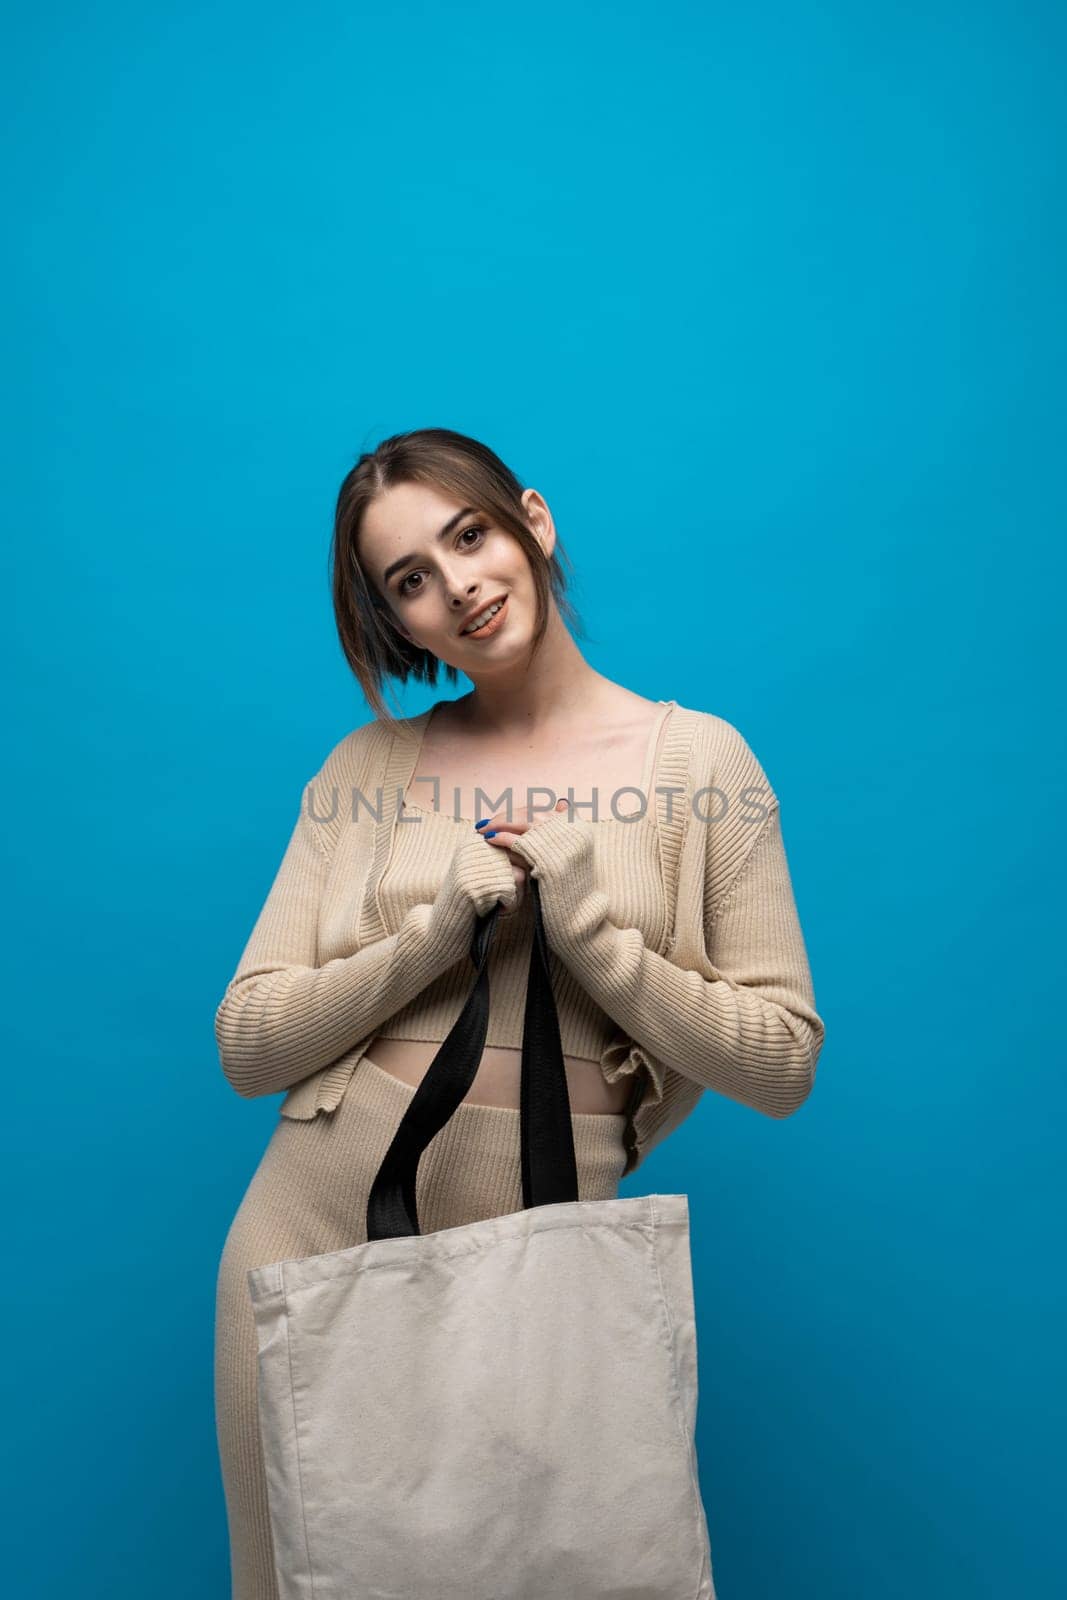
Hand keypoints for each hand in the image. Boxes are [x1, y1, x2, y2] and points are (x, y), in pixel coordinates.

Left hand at [475, 799, 571, 915]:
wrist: (577, 916)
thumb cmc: (570, 886)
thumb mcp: (572, 853)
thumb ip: (562, 829)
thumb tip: (560, 802)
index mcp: (578, 827)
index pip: (541, 809)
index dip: (519, 812)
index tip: (503, 815)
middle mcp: (572, 831)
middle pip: (530, 814)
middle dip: (505, 816)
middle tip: (486, 822)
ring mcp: (560, 845)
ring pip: (522, 824)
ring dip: (499, 823)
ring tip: (483, 829)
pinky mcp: (547, 860)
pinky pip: (518, 841)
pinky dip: (501, 837)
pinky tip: (490, 839)